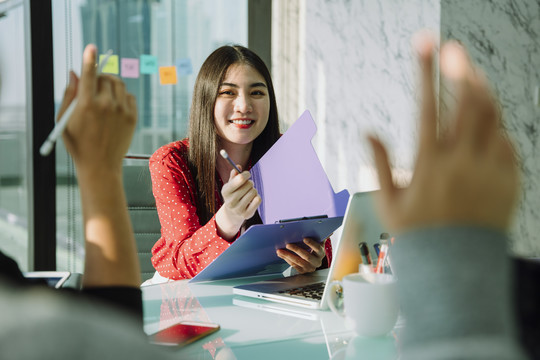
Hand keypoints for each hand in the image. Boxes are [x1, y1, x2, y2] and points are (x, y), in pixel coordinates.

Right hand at [57, 44, 136, 174]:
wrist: (100, 166)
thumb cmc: (78, 143)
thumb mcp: (65, 120)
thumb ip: (69, 94)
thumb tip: (74, 73)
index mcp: (87, 105)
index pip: (89, 74)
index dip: (89, 59)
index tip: (91, 47)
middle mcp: (106, 105)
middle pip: (105, 77)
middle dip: (98, 78)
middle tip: (93, 86)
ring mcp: (122, 111)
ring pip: (118, 84)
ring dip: (110, 85)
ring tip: (103, 97)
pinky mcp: (132, 117)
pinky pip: (128, 96)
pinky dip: (121, 97)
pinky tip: (113, 108)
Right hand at [215, 166, 260, 239]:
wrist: (232, 212)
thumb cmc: (233, 194)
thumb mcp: (231, 184)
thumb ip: (234, 175)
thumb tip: (238, 166)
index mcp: (225, 191)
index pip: (240, 178)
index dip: (246, 174)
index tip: (247, 174)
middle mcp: (231, 201)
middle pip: (249, 184)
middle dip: (250, 182)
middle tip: (248, 185)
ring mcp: (238, 209)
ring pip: (254, 192)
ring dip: (253, 190)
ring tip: (248, 193)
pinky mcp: (246, 214)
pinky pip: (258, 200)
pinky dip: (257, 197)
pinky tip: (252, 200)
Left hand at [276, 238, 325, 273]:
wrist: (313, 260)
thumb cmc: (314, 249)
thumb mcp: (318, 242)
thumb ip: (322, 236)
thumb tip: (331, 231)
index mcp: (321, 253)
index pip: (317, 248)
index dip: (311, 244)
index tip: (304, 239)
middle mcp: (317, 262)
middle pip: (307, 256)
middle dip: (296, 250)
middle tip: (288, 244)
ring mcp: (310, 267)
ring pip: (298, 262)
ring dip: (288, 255)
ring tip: (280, 250)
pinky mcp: (303, 271)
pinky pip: (294, 265)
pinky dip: (286, 259)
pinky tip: (281, 254)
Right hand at [369, 34, 519, 233]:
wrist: (455, 267)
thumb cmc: (418, 235)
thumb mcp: (388, 202)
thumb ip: (379, 163)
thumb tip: (367, 133)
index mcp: (429, 164)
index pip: (427, 106)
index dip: (426, 72)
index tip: (424, 47)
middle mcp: (460, 162)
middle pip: (466, 102)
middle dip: (460, 70)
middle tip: (454, 50)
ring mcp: (488, 169)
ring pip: (491, 117)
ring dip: (482, 91)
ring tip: (473, 77)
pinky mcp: (508, 180)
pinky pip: (507, 143)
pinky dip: (497, 127)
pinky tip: (487, 122)